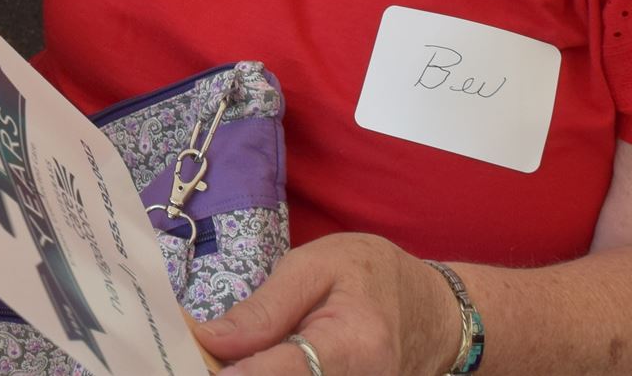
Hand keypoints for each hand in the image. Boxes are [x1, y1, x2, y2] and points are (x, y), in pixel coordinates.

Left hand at [191, 234, 460, 374]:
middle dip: (237, 374)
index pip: (286, 370)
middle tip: (199, 359)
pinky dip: (269, 375)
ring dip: (249, 374)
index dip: (240, 373)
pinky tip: (249, 364)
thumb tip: (209, 339)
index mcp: (353, 345)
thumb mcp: (317, 266)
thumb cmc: (374, 277)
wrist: (434, 314)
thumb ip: (265, 307)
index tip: (197, 366)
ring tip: (223, 359)